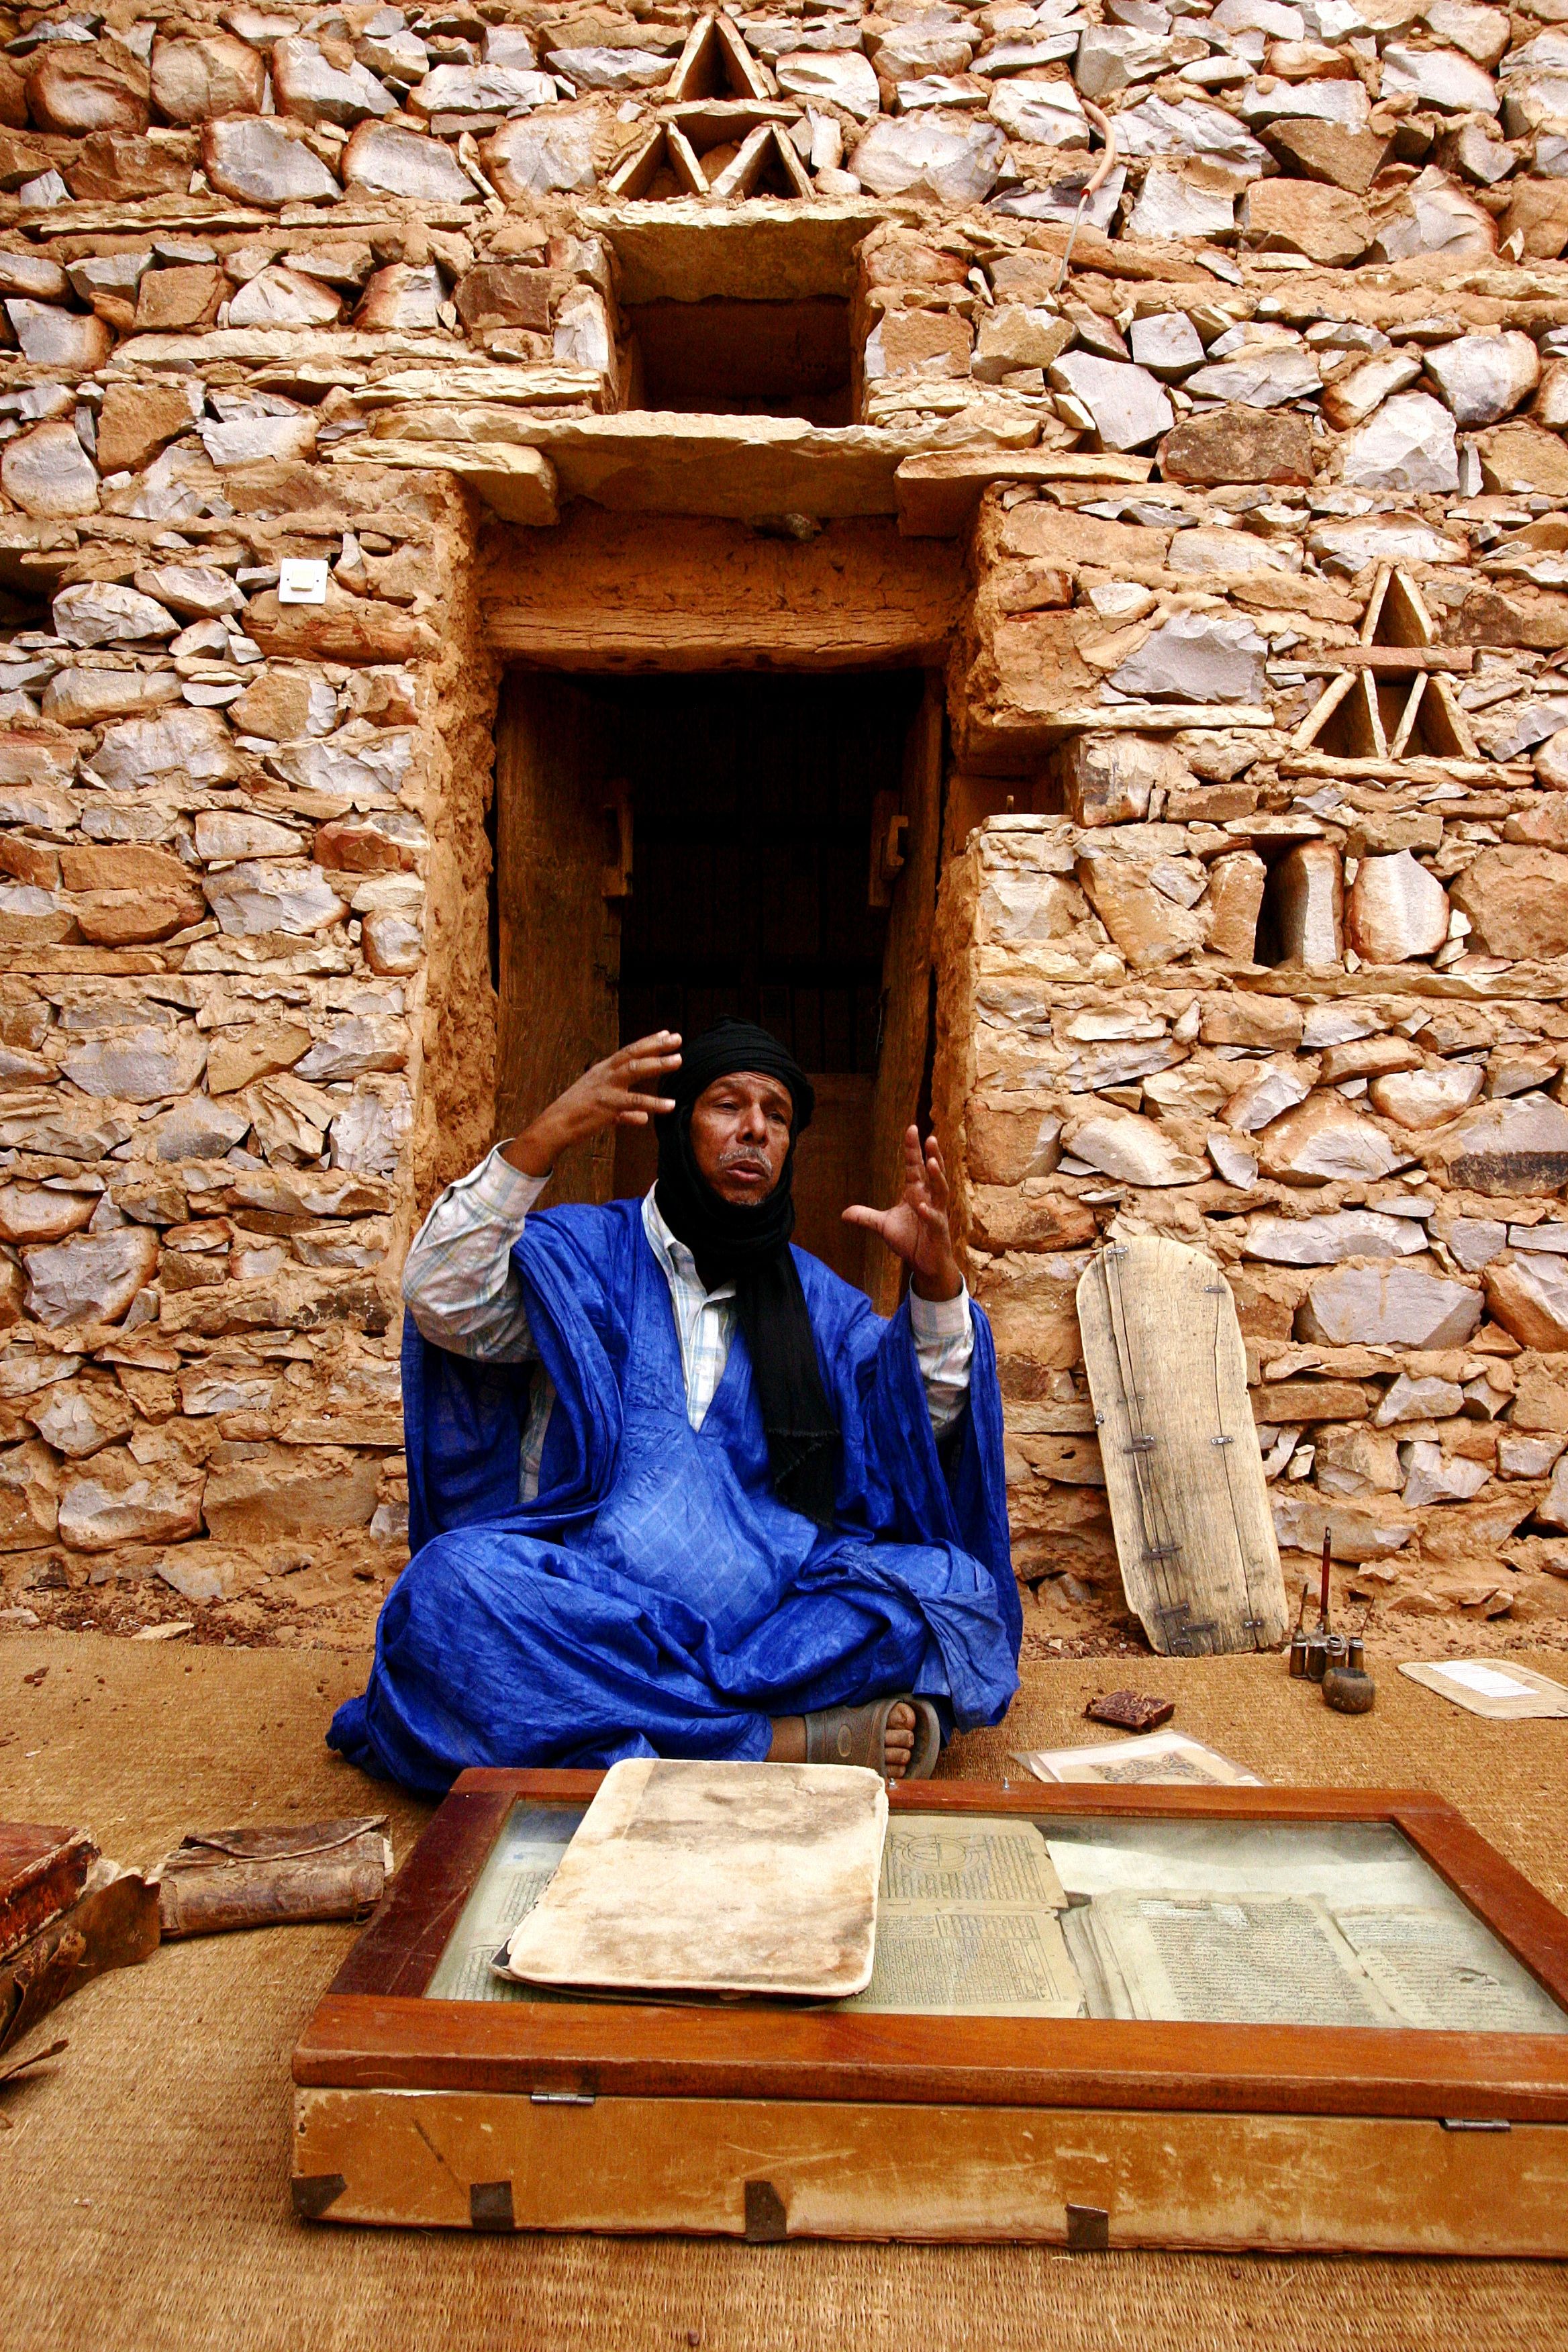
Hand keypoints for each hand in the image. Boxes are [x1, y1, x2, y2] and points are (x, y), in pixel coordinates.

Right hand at [503, 1032, 681, 1178]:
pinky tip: (670, 1104)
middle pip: (633, 1054)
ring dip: (657, 1064)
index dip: (648, 1042)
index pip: (629, 1051)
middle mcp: (605, 1074)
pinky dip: (654, 1103)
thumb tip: (643, 1118)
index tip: (666, 1033)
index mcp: (603, 1070)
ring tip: (678, 1060)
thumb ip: (626, 1112)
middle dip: (656, 1045)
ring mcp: (606, 1088)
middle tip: (677, 1038)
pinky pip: (635, 1103)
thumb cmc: (577, 1114)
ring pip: (635, 1070)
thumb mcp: (604, 1108)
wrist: (556, 1125)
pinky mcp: (608, 1106)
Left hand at [843, 1127, 962, 1301]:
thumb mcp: (883, 1226)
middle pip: (933, 1173)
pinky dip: (928, 1212)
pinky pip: (935, 1218)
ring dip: (937, 1177)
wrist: (924, 1264)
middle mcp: (929, 1199)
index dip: (913, 1149)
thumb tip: (843, 1213)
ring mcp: (937, 1213)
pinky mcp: (939, 1230)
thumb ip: (866, 1216)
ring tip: (932, 1162)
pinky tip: (921, 1205)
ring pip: (941, 1191)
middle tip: (931, 1138)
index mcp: (916, 1192)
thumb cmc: (910, 1240)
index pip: (915, 1167)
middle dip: (933, 1156)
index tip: (911, 1128)